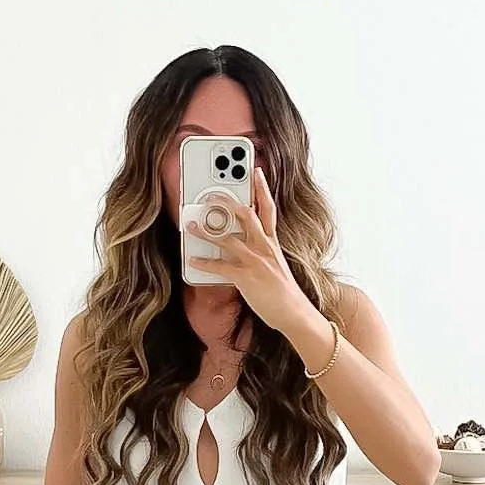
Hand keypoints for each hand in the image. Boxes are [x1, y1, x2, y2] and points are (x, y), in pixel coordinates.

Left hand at [184, 166, 306, 331]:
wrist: (294, 312)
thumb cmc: (285, 293)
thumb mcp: (276, 266)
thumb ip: (261, 253)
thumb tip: (243, 246)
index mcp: (272, 243)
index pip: (268, 209)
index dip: (262, 188)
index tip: (256, 172)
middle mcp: (264, 247)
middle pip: (246, 215)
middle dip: (227, 203)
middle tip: (211, 195)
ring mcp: (255, 261)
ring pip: (227, 239)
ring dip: (205, 231)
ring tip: (190, 225)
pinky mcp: (246, 277)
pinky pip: (221, 267)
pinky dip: (204, 263)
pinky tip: (192, 260)